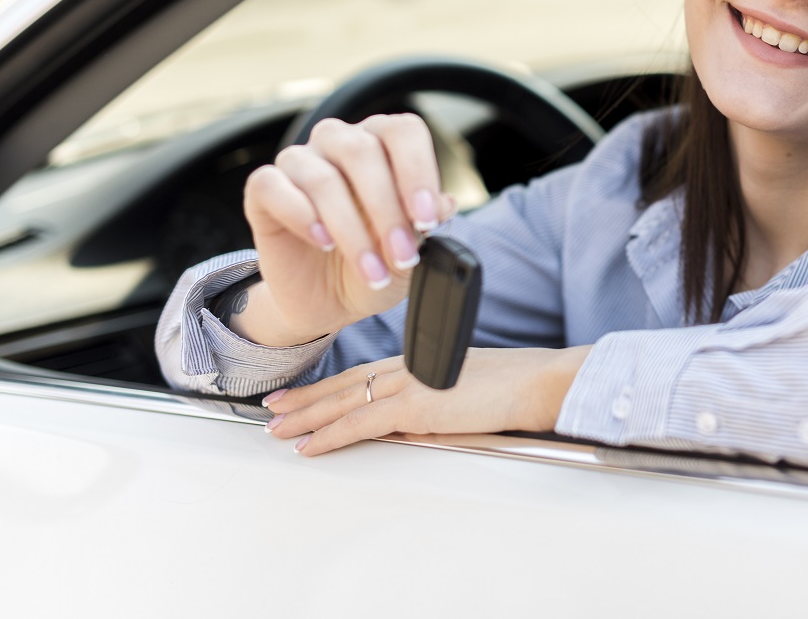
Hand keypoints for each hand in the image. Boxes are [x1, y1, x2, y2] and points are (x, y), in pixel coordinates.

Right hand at [236, 114, 456, 345]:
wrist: (329, 301)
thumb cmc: (375, 264)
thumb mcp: (410, 253)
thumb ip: (427, 225)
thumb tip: (446, 203)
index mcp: (383, 144)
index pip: (403, 132)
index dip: (418, 171)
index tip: (428, 219)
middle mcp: (340, 142)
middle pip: (362, 151)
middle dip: (387, 209)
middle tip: (402, 255)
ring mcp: (300, 162)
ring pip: (322, 178)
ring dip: (351, 230)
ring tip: (371, 270)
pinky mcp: (263, 189)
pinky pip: (271, 184)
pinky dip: (301, 216)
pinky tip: (323, 241)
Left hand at [261, 347, 591, 455]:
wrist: (535, 381)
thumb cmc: (514, 386)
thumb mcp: (464, 389)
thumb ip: (434, 400)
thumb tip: (412, 423)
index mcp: (420, 361)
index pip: (362, 373)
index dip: (329, 385)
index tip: (304, 394)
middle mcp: (408, 367)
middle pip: (344, 384)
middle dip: (305, 399)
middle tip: (272, 409)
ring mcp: (409, 384)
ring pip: (343, 401)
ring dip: (306, 417)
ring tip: (276, 429)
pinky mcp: (415, 405)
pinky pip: (360, 423)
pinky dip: (330, 435)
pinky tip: (309, 446)